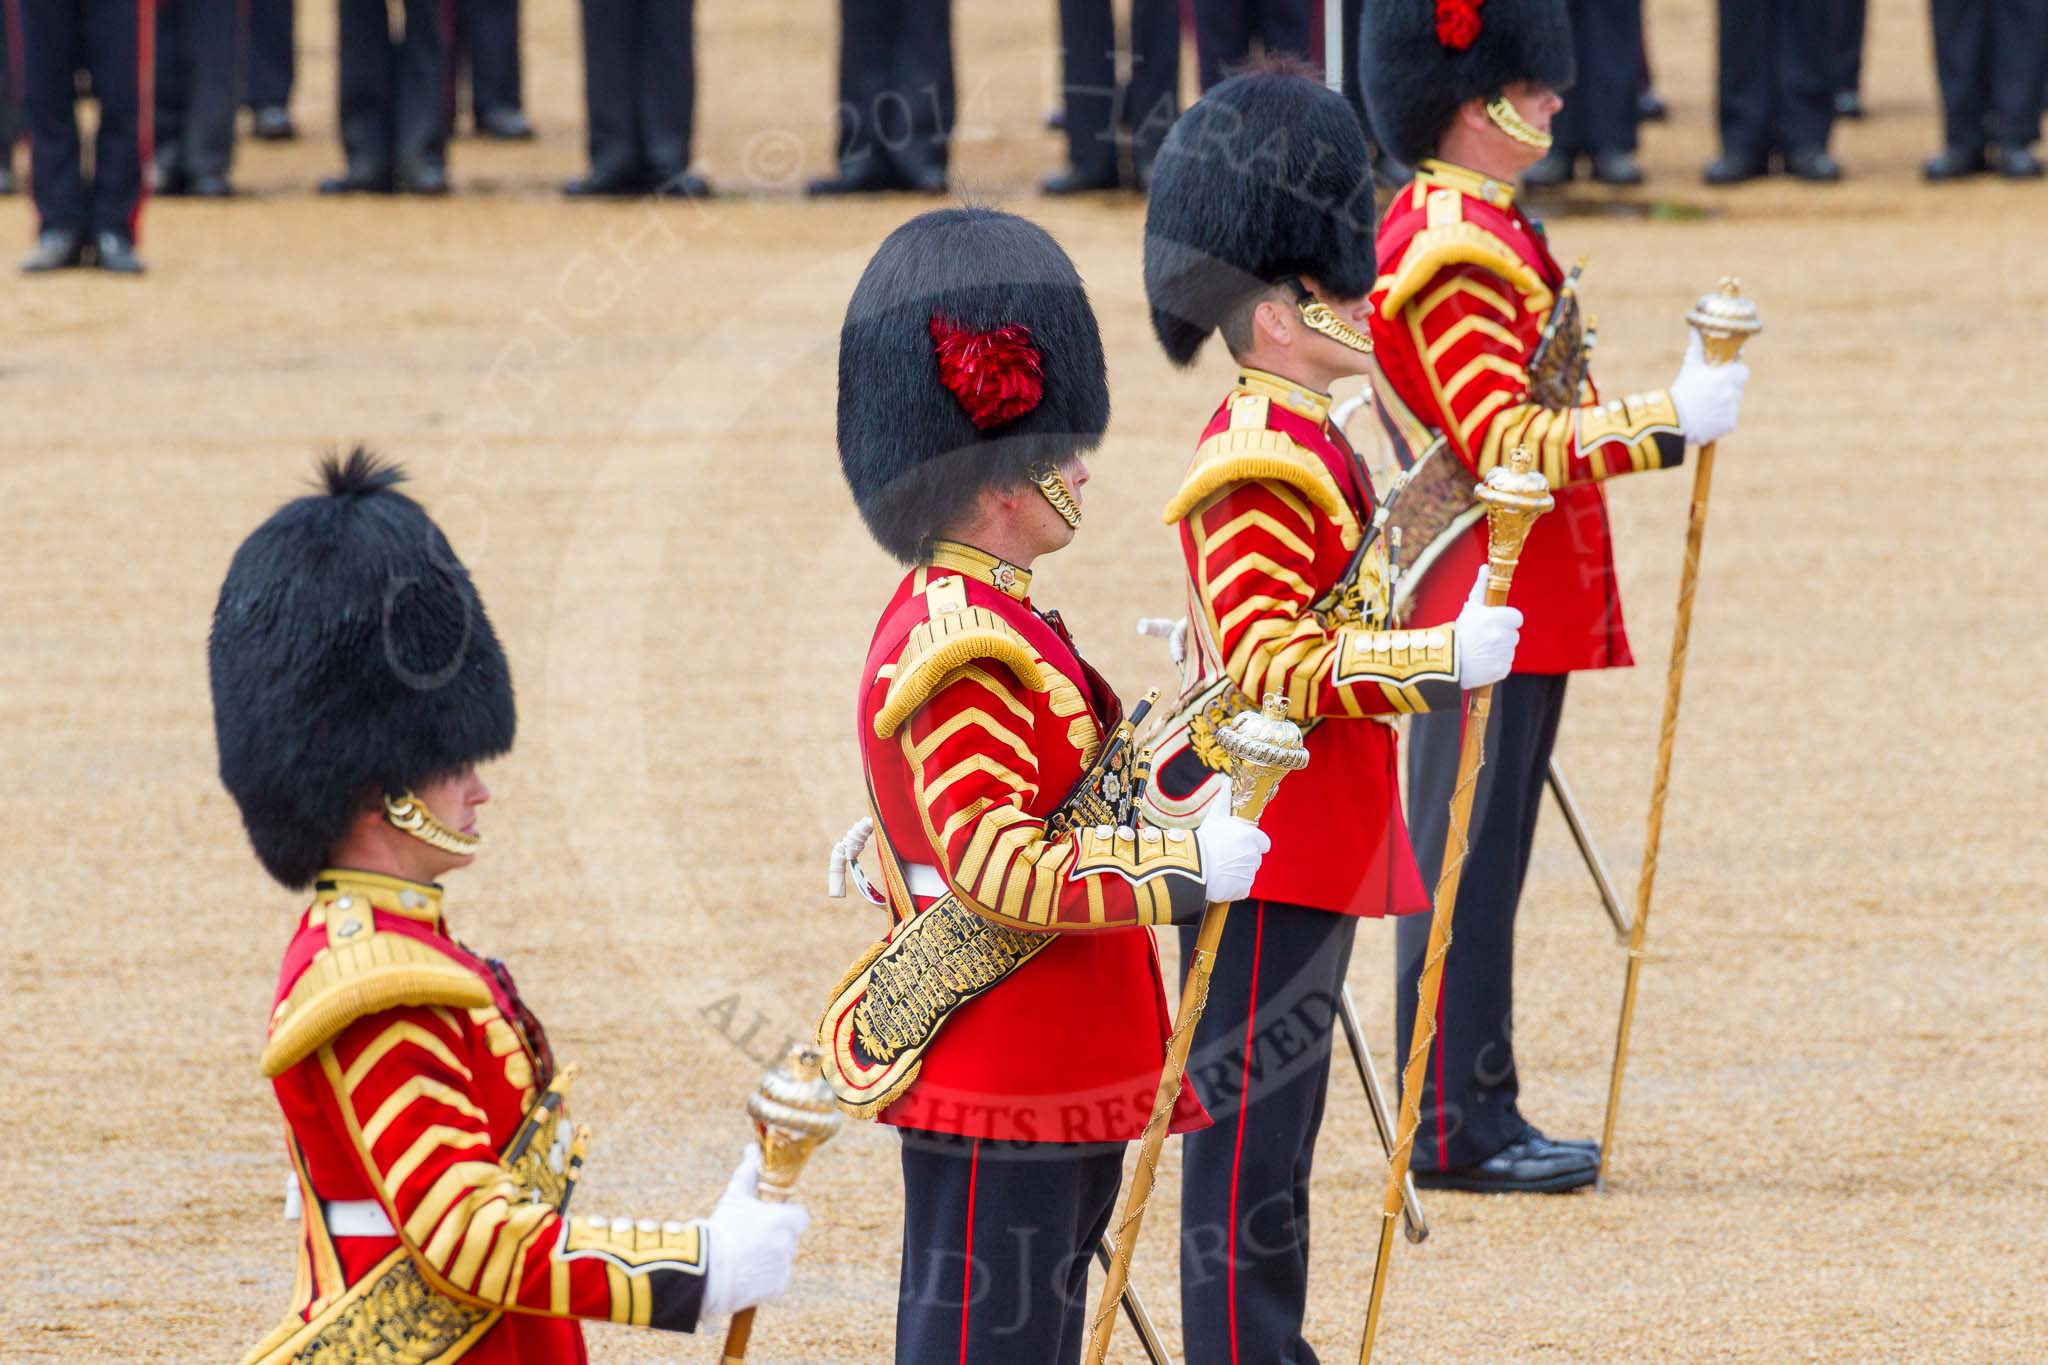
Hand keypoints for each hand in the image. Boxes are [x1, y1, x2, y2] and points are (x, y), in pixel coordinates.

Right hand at [700, 1145, 810, 1318]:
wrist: (707, 1271)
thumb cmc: (721, 1229)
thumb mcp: (735, 1197)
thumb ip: (748, 1172)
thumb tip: (751, 1149)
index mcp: (785, 1220)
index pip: (801, 1217)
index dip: (786, 1217)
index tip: (771, 1219)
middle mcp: (790, 1244)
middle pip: (790, 1238)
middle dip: (775, 1237)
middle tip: (751, 1239)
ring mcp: (785, 1267)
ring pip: (782, 1260)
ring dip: (769, 1258)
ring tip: (744, 1258)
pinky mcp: (778, 1288)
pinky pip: (777, 1281)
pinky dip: (765, 1280)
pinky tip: (746, 1275)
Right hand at [1194, 799, 1271, 903]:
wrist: (1193, 866)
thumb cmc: (1204, 839)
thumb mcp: (1215, 817)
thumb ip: (1225, 800)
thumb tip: (1227, 781)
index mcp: (1252, 837)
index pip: (1263, 843)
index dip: (1253, 844)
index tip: (1239, 845)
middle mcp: (1254, 855)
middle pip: (1254, 858)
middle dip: (1243, 858)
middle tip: (1225, 856)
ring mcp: (1249, 873)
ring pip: (1247, 873)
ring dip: (1238, 872)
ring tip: (1220, 868)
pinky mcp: (1244, 889)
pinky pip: (1242, 887)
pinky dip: (1234, 886)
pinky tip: (1220, 879)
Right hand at [1453, 566, 1521, 688]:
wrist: (1447, 662)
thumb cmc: (1459, 632)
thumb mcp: (1470, 608)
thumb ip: (1481, 587)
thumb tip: (1485, 567)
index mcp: (1497, 619)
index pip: (1517, 618)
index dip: (1508, 620)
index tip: (1496, 623)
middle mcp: (1502, 636)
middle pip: (1513, 635)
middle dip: (1502, 636)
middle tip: (1484, 638)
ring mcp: (1502, 654)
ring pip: (1509, 650)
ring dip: (1499, 651)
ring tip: (1481, 651)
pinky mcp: (1501, 670)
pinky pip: (1505, 665)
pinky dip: (1496, 665)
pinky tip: (1482, 662)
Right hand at [1667, 332, 1749, 445]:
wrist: (1675, 420)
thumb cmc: (1682, 390)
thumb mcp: (1690, 367)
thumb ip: (1696, 347)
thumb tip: (1694, 328)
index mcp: (1729, 377)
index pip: (1743, 372)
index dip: (1734, 373)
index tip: (1724, 375)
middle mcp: (1734, 393)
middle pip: (1736, 390)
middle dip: (1726, 390)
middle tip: (1708, 393)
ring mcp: (1733, 411)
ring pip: (1731, 406)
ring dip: (1722, 406)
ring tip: (1703, 408)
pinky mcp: (1729, 426)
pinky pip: (1727, 422)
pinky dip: (1718, 422)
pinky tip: (1704, 420)